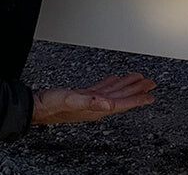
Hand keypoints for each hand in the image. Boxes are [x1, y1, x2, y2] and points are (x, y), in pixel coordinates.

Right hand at [32, 73, 155, 124]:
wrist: (37, 105)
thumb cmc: (52, 105)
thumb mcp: (72, 100)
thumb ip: (91, 101)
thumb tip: (110, 103)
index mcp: (97, 108)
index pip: (122, 103)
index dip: (137, 98)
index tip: (150, 95)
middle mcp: (96, 105)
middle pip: (122, 97)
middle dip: (136, 90)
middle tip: (149, 84)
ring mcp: (90, 100)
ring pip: (113, 92)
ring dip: (125, 85)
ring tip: (137, 79)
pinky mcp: (82, 95)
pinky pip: (101, 89)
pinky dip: (110, 83)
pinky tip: (114, 79)